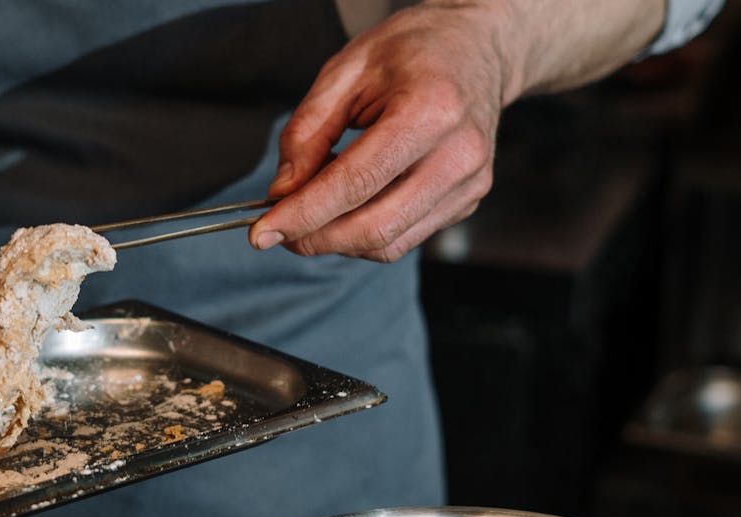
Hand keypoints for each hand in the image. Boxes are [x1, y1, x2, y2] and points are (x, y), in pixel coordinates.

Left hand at [249, 3, 505, 261]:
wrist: (478, 48)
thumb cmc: (412, 51)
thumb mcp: (346, 71)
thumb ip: (307, 131)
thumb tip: (282, 192)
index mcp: (431, 110)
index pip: (355, 183)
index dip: (303, 214)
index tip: (262, 233)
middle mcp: (459, 155)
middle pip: (374, 227)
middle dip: (315, 238)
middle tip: (277, 231)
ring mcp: (470, 184)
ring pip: (389, 243)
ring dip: (337, 240)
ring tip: (312, 210)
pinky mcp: (468, 201)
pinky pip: (405, 237)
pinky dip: (365, 233)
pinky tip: (348, 206)